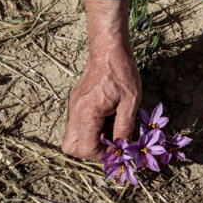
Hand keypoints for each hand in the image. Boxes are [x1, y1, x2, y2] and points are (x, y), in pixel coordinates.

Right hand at [61, 0, 140, 160]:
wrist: (109, 49)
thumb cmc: (122, 72)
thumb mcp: (130, 102)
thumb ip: (125, 127)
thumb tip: (123, 147)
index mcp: (87, 112)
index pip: (86, 148)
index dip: (103, 154)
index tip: (118, 148)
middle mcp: (75, 112)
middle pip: (71, 147)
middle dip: (91, 150)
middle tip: (111, 141)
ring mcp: (74, 107)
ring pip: (73, 136)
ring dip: (92, 139)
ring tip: (113, 126)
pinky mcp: (77, 102)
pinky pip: (78, 124)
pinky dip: (92, 128)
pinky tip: (110, 117)